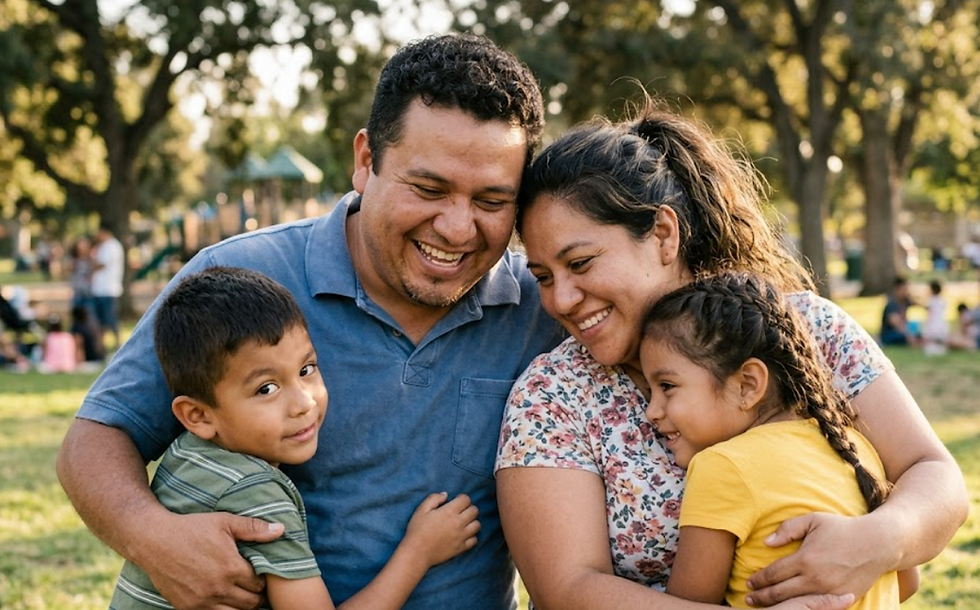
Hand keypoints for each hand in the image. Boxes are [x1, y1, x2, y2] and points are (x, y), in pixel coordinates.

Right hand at [139, 511, 283, 609]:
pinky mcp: (186, 608)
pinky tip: (222, 601)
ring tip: (241, 596)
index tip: (259, 575)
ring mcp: (202, 601)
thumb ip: (254, 528)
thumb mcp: (225, 522)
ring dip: (241, 607)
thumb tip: (281, 529)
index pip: (259, 585)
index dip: (262, 581)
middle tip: (254, 589)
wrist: (154, 540)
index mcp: (231, 568)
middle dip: (256, 597)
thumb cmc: (192, 528)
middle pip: (250, 604)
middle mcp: (218, 588)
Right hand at [402, 492, 479, 567]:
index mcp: (449, 512)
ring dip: (472, 521)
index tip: (456, 501)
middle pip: (475, 511)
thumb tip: (446, 494)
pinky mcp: (461, 548)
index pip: (466, 499)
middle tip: (460, 511)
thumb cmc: (417, 530)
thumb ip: (434, 498)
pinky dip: (471, 536)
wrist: (417, 553)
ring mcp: (461, 536)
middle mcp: (458, 523)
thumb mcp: (421, 510)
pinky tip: (463, 535)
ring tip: (463, 523)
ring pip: (477, 525)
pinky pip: (474, 540)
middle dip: (469, 508)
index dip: (462, 498)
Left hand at [745, 513, 888, 606]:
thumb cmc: (842, 528)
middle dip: (762, 598)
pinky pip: (818, 608)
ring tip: (765, 608)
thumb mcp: (813, 520)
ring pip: (797, 605)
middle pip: (780, 593)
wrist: (878, 544)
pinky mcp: (842, 600)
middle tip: (748, 600)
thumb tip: (767, 542)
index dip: (758, 579)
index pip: (774, 574)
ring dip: (779, 606)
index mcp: (805, 559)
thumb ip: (788, 529)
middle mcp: (815, 579)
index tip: (749, 582)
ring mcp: (829, 592)